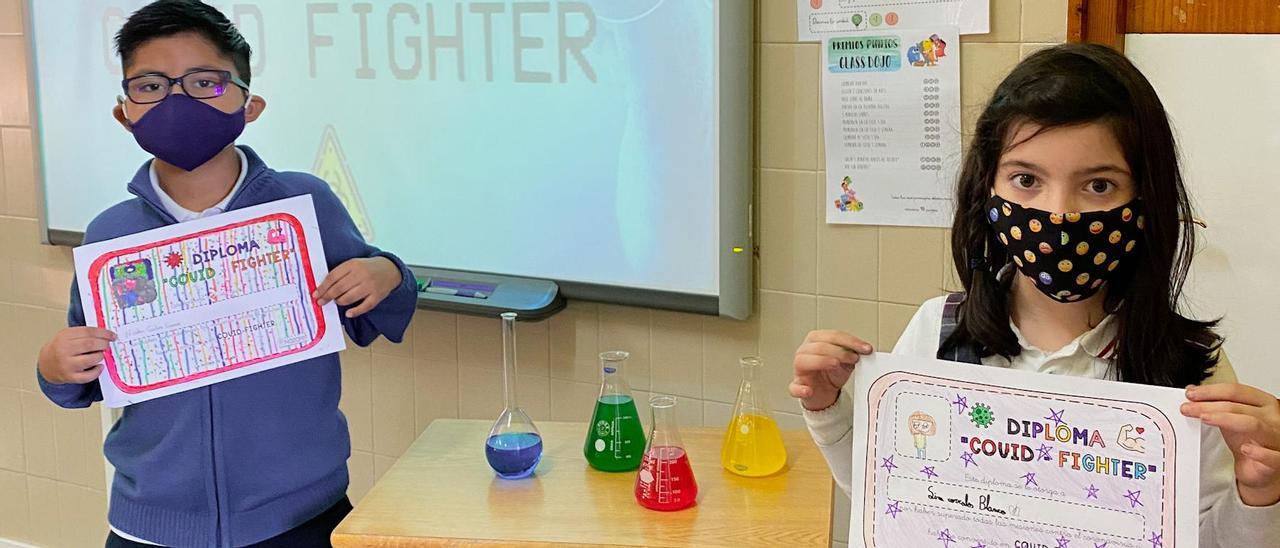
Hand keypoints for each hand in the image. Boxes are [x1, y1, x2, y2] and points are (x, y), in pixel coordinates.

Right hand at [37, 327, 116, 383]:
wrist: (46, 364)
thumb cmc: (61, 348)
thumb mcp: (68, 335)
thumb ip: (84, 333)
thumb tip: (107, 335)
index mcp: (64, 337)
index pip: (88, 332)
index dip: (104, 333)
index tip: (112, 335)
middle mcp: (64, 350)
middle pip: (90, 344)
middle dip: (103, 344)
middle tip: (107, 345)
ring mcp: (67, 365)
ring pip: (91, 359)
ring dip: (100, 356)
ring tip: (100, 354)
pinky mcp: (70, 377)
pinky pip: (88, 376)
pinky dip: (97, 371)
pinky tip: (99, 366)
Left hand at [313, 257, 402, 317]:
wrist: (390, 269)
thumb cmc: (367, 268)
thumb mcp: (354, 264)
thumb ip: (341, 273)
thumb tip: (324, 288)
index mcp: (353, 264)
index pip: (333, 277)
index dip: (322, 287)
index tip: (316, 294)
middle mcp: (362, 274)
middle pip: (339, 288)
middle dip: (327, 296)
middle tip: (321, 301)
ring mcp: (370, 286)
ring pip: (349, 298)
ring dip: (339, 302)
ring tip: (337, 301)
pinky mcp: (377, 296)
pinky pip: (364, 306)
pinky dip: (355, 311)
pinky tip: (348, 313)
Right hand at [790, 330, 872, 411]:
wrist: (825, 392)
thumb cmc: (832, 373)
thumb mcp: (846, 361)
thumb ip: (853, 353)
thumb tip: (865, 350)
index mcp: (816, 341)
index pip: (833, 336)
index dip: (850, 341)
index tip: (865, 348)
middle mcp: (805, 352)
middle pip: (818, 346)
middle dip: (839, 351)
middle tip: (854, 357)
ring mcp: (799, 369)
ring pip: (803, 361)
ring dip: (821, 361)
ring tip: (836, 364)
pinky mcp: (797, 385)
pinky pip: (794, 387)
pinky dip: (800, 389)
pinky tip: (808, 390)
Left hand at [1182, 383, 1279, 505]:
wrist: (1261, 469)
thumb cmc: (1250, 441)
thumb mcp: (1229, 419)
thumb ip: (1214, 404)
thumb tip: (1192, 390)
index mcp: (1263, 403)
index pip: (1236, 391)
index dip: (1212, 391)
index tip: (1190, 394)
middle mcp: (1272, 418)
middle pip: (1239, 406)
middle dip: (1209, 405)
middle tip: (1187, 408)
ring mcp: (1276, 438)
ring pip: (1253, 424)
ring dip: (1226, 420)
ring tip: (1205, 418)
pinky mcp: (1278, 460)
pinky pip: (1272, 456)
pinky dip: (1259, 452)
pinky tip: (1244, 449)